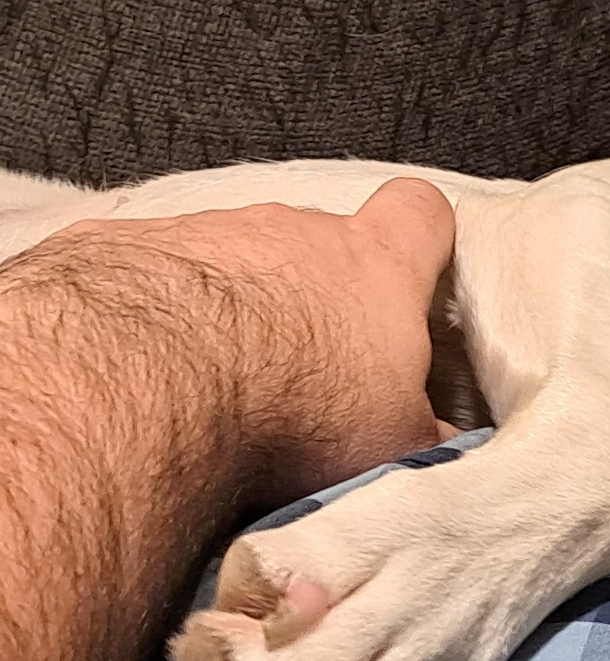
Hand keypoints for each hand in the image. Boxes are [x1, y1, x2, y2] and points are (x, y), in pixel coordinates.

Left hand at [53, 177, 454, 507]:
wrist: (153, 387)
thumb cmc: (288, 404)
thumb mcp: (394, 444)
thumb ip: (421, 432)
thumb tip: (439, 446)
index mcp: (371, 265)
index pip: (418, 214)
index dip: (419, 237)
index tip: (412, 270)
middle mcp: (289, 230)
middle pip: (316, 239)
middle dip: (314, 293)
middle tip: (309, 367)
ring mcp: (202, 231)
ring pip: (228, 257)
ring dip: (229, 308)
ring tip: (219, 382)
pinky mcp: (120, 247)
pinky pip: (144, 272)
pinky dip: (150, 313)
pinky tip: (146, 368)